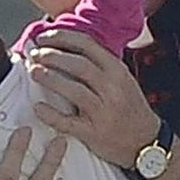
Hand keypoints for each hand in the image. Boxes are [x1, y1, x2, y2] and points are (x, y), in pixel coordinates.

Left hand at [27, 29, 158, 168]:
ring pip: (72, 89)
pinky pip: (68, 122)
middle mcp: (112, 88)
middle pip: (78, 65)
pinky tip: (38, 107)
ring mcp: (103, 111)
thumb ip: (100, 64)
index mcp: (117, 71)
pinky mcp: (94, 133)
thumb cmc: (130, 108)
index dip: (62, 38)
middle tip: (34, 54)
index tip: (43, 37)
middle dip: (52, 56)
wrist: (146, 142)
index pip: (87, 45)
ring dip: (49, 78)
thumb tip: (66, 47)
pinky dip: (51, 114)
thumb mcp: (123, 80)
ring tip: (33, 71)